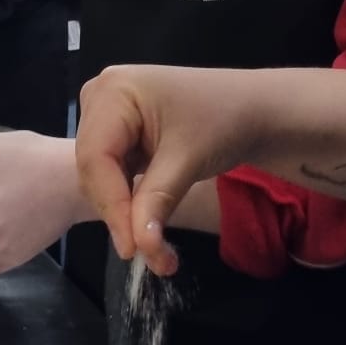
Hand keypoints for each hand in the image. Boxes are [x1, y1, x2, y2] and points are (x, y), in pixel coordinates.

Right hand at [75, 65, 262, 274]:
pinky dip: (129, 199)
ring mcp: (107, 114)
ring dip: (124, 211)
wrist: (252, 108)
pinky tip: (149, 217)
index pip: (95, 157)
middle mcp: (100, 97)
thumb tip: (140, 248)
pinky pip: (111, 173)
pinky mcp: (117, 132)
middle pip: (92, 167)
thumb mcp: (188, 160)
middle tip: (148, 254)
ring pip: (99, 176)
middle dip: (119, 212)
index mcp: (113, 90)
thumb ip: (157, 202)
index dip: (111, 205)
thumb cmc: (224, 119)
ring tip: (155, 245)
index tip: (131, 249)